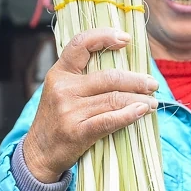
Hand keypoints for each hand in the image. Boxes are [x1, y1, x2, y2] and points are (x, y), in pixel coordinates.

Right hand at [23, 28, 159, 182]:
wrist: (39, 153)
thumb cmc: (56, 120)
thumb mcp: (60, 91)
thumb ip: (82, 78)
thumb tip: (123, 67)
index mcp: (59, 73)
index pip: (81, 45)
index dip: (104, 37)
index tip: (126, 39)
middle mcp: (63, 89)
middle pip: (108, 77)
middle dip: (136, 80)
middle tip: (152, 84)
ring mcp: (69, 111)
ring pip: (114, 98)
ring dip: (139, 100)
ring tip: (152, 102)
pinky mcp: (77, 131)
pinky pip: (110, 120)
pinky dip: (129, 115)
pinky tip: (142, 111)